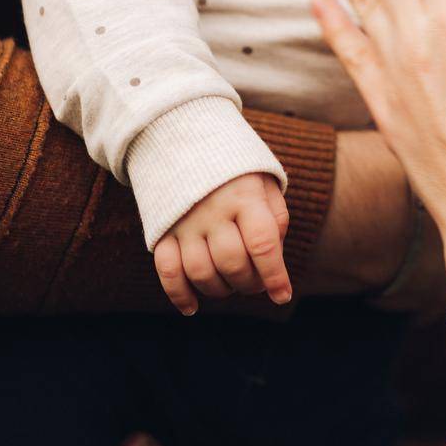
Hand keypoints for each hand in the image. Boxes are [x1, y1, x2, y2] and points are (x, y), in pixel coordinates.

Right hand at [153, 172, 291, 314]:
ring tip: (231, 285)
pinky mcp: (162, 230)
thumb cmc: (236, 168)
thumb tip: (273, 260)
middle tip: (256, 283)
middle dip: (250, 284)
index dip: (275, 276)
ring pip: (201, 272)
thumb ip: (275, 219)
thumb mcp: (265, 181)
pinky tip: (192, 307)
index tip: (283, 296)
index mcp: (244, 196)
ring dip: (220, 290)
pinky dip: (178, 294)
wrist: (185, 137)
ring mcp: (184, 221)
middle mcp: (212, 210)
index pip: (262, 244)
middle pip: (232, 263)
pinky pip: (166, 271)